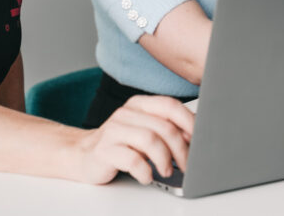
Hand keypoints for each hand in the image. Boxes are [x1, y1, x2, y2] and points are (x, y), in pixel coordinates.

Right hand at [72, 95, 193, 184]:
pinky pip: (131, 159)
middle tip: (186, 165)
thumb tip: (193, 138)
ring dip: (164, 159)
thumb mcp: (144, 132)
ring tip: (167, 171)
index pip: (170, 106)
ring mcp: (113, 130)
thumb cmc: (120, 144)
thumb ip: (166, 130)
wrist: (83, 155)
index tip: (200, 139)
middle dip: (180, 149)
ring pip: (149, 140)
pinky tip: (147, 176)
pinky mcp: (104, 150)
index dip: (189, 122)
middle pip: (163, 127)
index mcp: (139, 105)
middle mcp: (126, 114)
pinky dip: (144, 171)